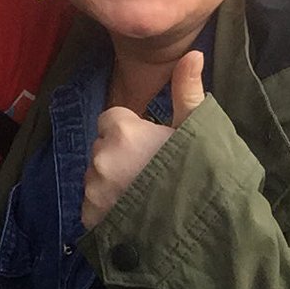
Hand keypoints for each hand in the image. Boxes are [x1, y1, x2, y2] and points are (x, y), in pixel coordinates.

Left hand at [81, 51, 204, 230]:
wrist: (200, 235)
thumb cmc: (201, 176)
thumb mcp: (197, 131)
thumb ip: (187, 91)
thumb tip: (193, 53)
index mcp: (121, 129)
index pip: (111, 120)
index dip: (131, 133)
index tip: (152, 150)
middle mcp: (100, 155)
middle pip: (103, 148)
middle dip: (120, 158)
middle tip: (150, 177)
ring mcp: (93, 188)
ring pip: (96, 177)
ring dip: (111, 184)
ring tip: (143, 200)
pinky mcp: (89, 217)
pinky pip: (92, 206)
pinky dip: (106, 211)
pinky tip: (132, 218)